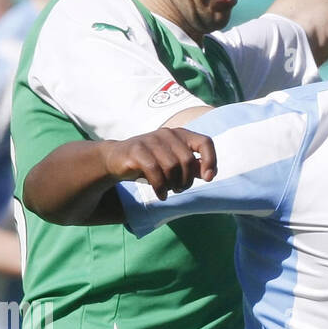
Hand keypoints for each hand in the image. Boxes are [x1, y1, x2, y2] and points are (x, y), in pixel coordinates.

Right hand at [100, 128, 215, 200]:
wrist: (116, 159)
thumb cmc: (150, 162)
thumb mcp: (174, 164)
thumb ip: (192, 167)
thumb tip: (210, 174)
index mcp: (180, 134)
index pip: (205, 142)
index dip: (211, 161)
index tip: (208, 178)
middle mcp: (167, 134)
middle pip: (187, 161)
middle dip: (187, 180)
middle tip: (180, 188)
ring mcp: (151, 140)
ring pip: (172, 167)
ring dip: (173, 184)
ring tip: (170, 190)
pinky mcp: (137, 150)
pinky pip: (155, 172)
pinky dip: (160, 188)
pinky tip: (161, 195)